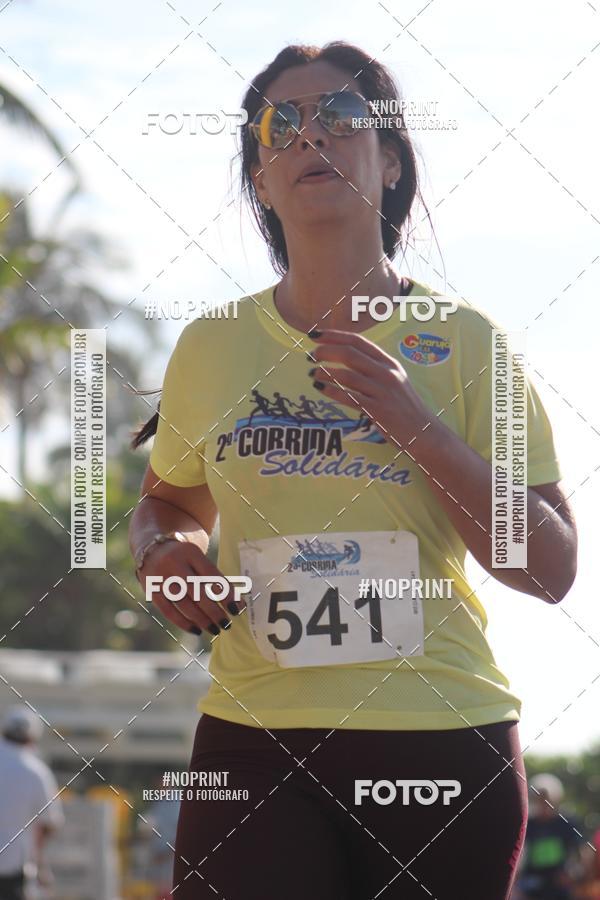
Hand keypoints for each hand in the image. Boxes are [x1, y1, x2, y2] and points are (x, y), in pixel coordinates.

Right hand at [136, 539, 245, 637]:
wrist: (151, 545)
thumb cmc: (185, 554)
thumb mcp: (199, 555)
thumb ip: (214, 575)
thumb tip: (236, 603)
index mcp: (191, 552)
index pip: (212, 576)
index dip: (225, 594)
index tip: (236, 610)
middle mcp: (175, 564)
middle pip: (198, 592)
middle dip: (214, 612)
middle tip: (227, 624)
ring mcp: (161, 578)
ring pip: (184, 604)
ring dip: (202, 620)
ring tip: (215, 629)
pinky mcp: (151, 590)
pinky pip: (168, 611)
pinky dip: (183, 623)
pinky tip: (197, 630)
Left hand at [308, 329, 431, 449]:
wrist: (424, 432)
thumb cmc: (404, 407)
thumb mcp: (394, 381)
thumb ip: (373, 368)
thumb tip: (344, 356)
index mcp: (389, 363)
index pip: (358, 341)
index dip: (334, 335)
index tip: (315, 335)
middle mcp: (387, 374)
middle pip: (350, 354)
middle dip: (325, 352)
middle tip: (310, 356)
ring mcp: (383, 392)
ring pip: (346, 375)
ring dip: (324, 372)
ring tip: (312, 374)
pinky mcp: (378, 410)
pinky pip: (348, 397)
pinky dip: (331, 391)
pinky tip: (320, 388)